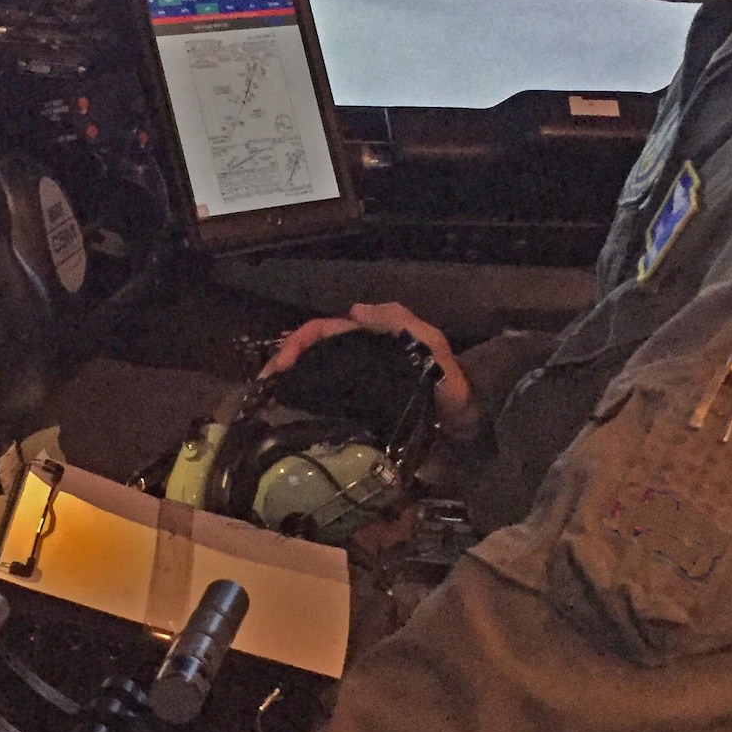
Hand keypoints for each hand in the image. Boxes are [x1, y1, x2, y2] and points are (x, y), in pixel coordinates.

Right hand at [261, 301, 479, 439]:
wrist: (468, 420)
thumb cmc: (449, 379)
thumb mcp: (429, 342)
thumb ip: (397, 321)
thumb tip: (352, 311)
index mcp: (371, 337)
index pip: (323, 330)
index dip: (297, 342)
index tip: (279, 366)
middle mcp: (360, 357)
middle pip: (313, 352)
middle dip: (284, 362)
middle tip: (264, 386)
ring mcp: (359, 384)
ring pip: (316, 375)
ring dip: (290, 383)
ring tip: (269, 400)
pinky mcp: (362, 410)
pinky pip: (328, 401)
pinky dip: (306, 403)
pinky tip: (294, 416)